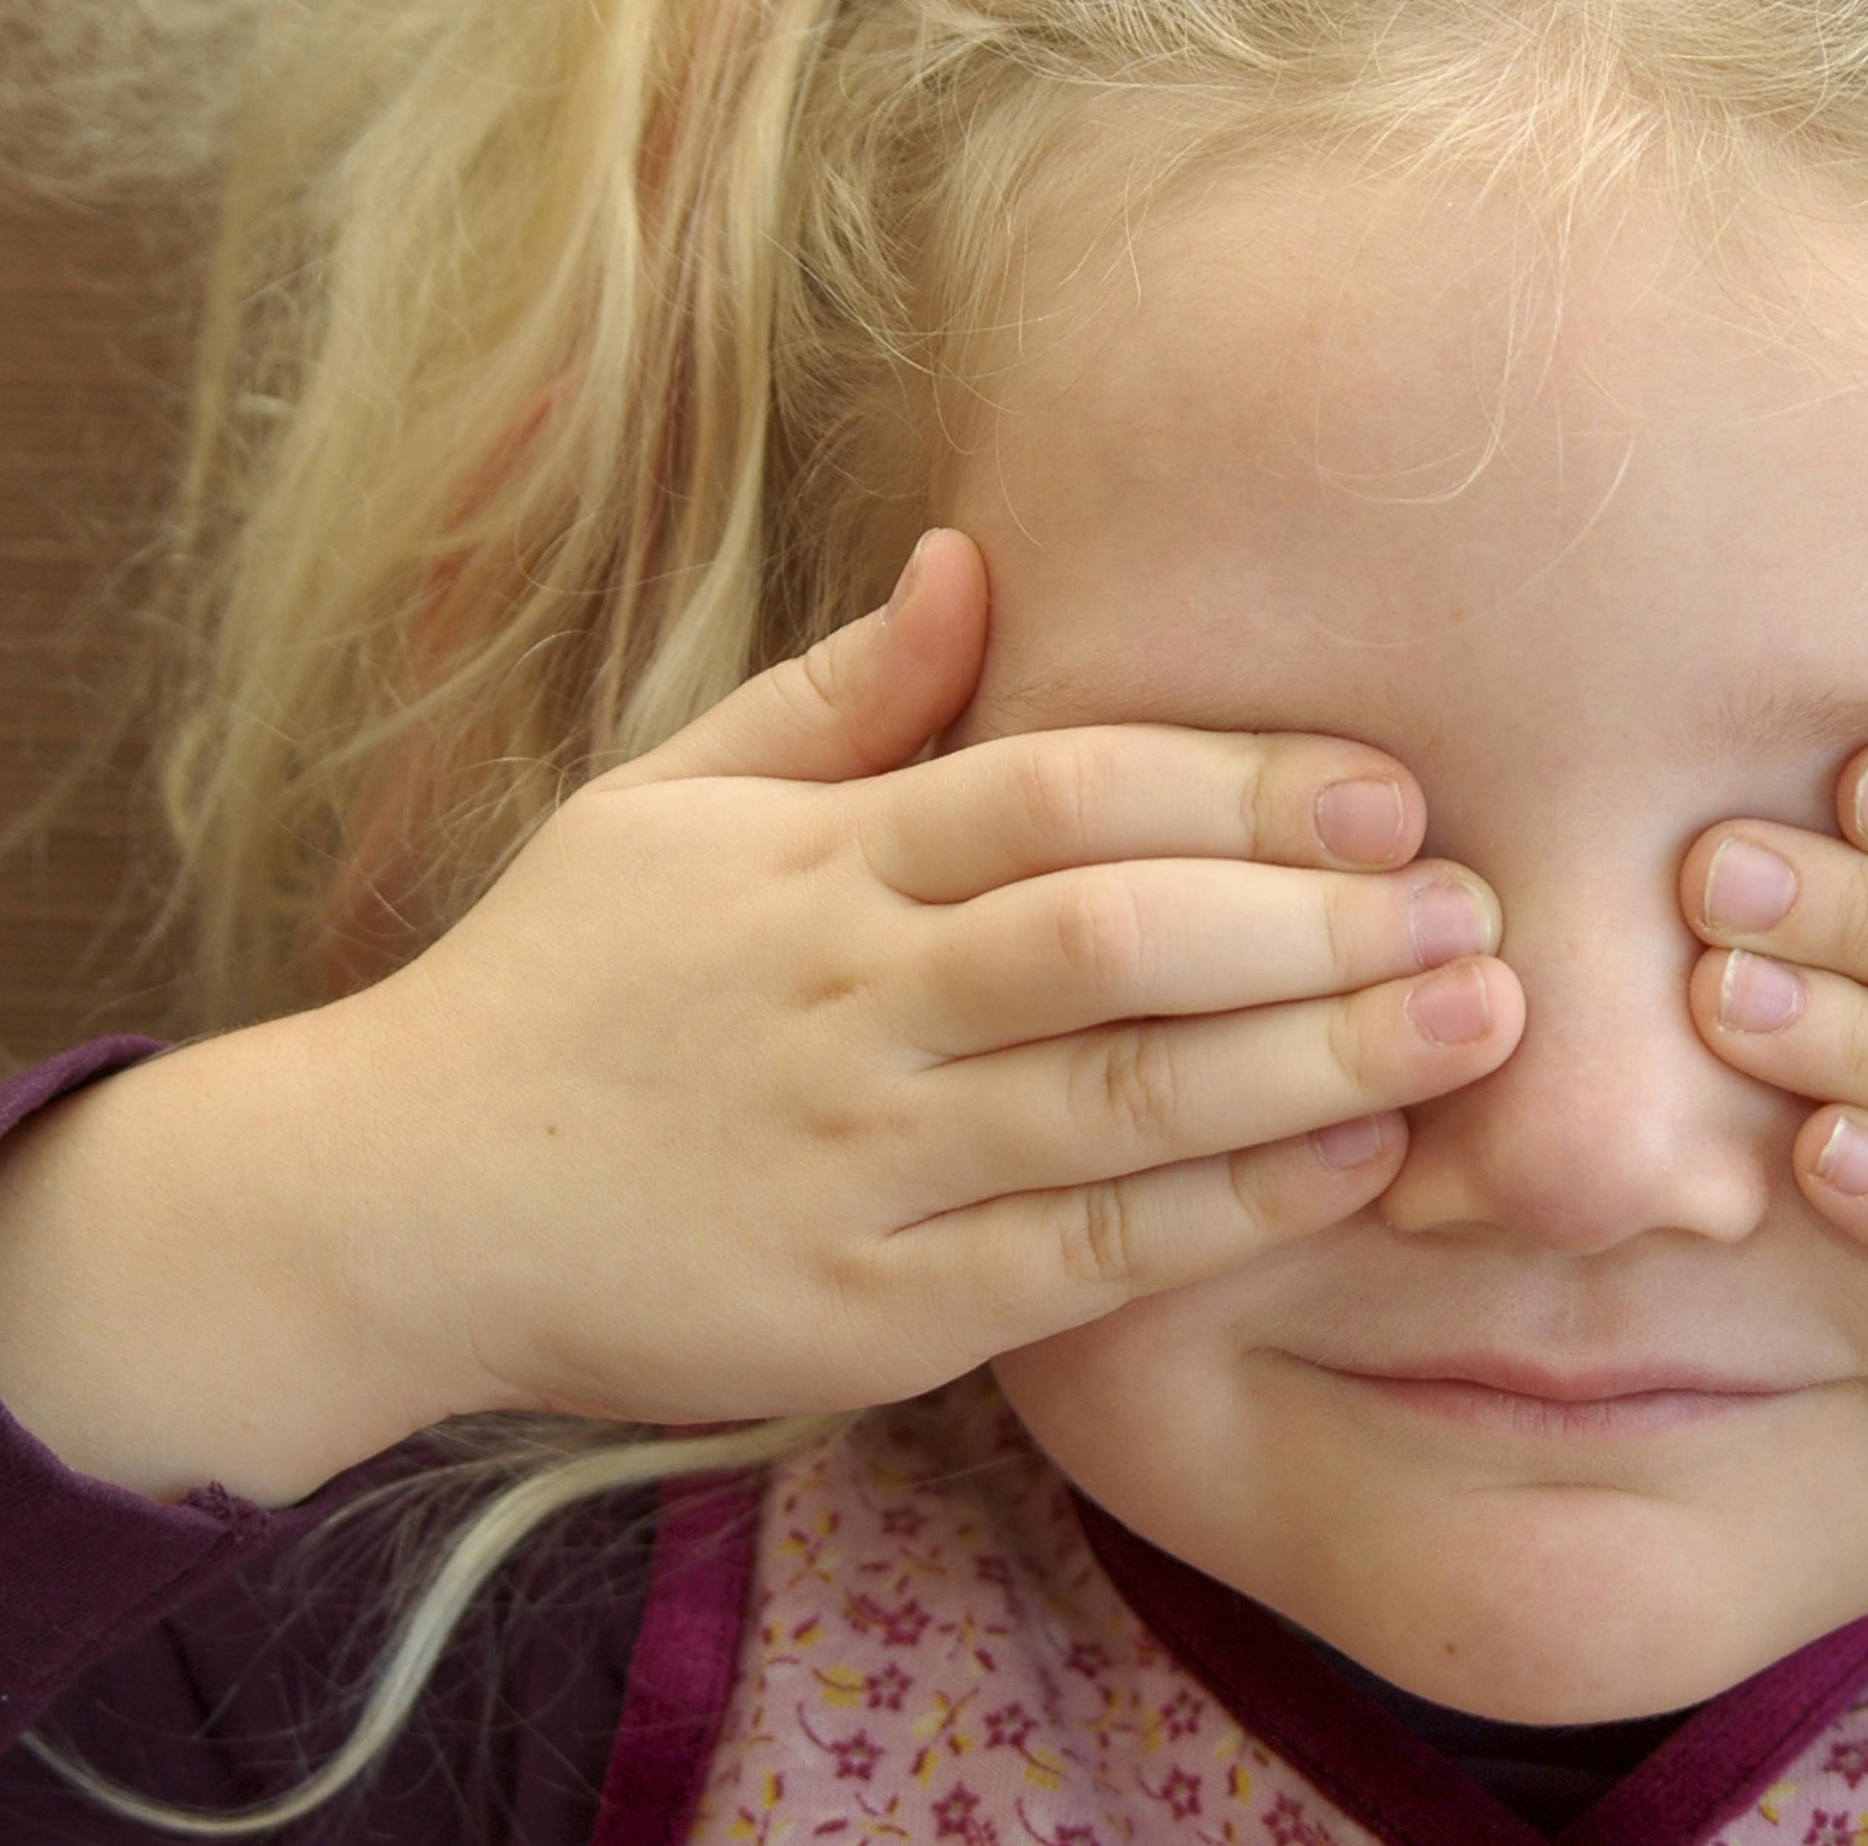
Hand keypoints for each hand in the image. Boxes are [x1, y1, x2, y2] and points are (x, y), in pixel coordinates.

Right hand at [0, 530, 1523, 1501]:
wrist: (384, 1205)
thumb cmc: (554, 987)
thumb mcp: (664, 804)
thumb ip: (839, 696)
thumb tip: (976, 555)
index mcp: (812, 864)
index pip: (1053, 792)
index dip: (1233, 783)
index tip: (1388, 786)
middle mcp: (847, 1003)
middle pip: (1112, 936)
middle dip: (1314, 918)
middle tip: (1482, 902)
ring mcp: (857, 1164)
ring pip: (1116, 1098)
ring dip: (1316, 1059)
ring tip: (1477, 1024)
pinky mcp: (866, 1312)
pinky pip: (1081, 1258)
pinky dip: (1223, 1210)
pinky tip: (1350, 1164)